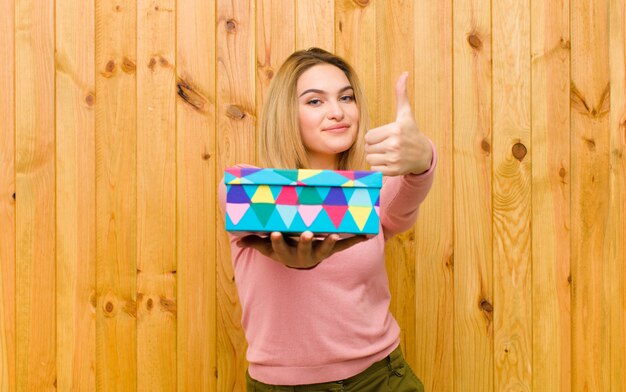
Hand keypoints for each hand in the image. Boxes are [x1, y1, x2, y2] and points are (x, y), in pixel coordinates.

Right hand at [236, 231, 367, 268]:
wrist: (302, 262)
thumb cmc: (284, 250)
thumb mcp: (268, 249)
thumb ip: (255, 243)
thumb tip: (238, 240)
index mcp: (287, 253)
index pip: (280, 247)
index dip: (277, 241)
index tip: (274, 233)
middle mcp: (304, 255)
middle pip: (304, 249)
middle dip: (305, 242)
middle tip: (306, 234)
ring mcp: (320, 253)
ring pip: (325, 249)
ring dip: (330, 243)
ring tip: (334, 235)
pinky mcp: (333, 250)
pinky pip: (345, 246)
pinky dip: (355, 240)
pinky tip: (367, 233)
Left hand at [364, 72, 432, 175]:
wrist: (424, 155)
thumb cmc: (411, 132)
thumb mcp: (406, 113)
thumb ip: (401, 94)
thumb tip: (404, 74)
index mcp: (395, 130)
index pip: (368, 136)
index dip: (374, 136)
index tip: (384, 136)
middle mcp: (394, 145)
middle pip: (368, 147)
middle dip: (374, 147)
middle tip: (386, 145)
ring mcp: (394, 159)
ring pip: (370, 159)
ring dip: (375, 157)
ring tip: (387, 153)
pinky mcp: (394, 171)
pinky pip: (375, 169)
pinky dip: (379, 167)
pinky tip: (389, 161)